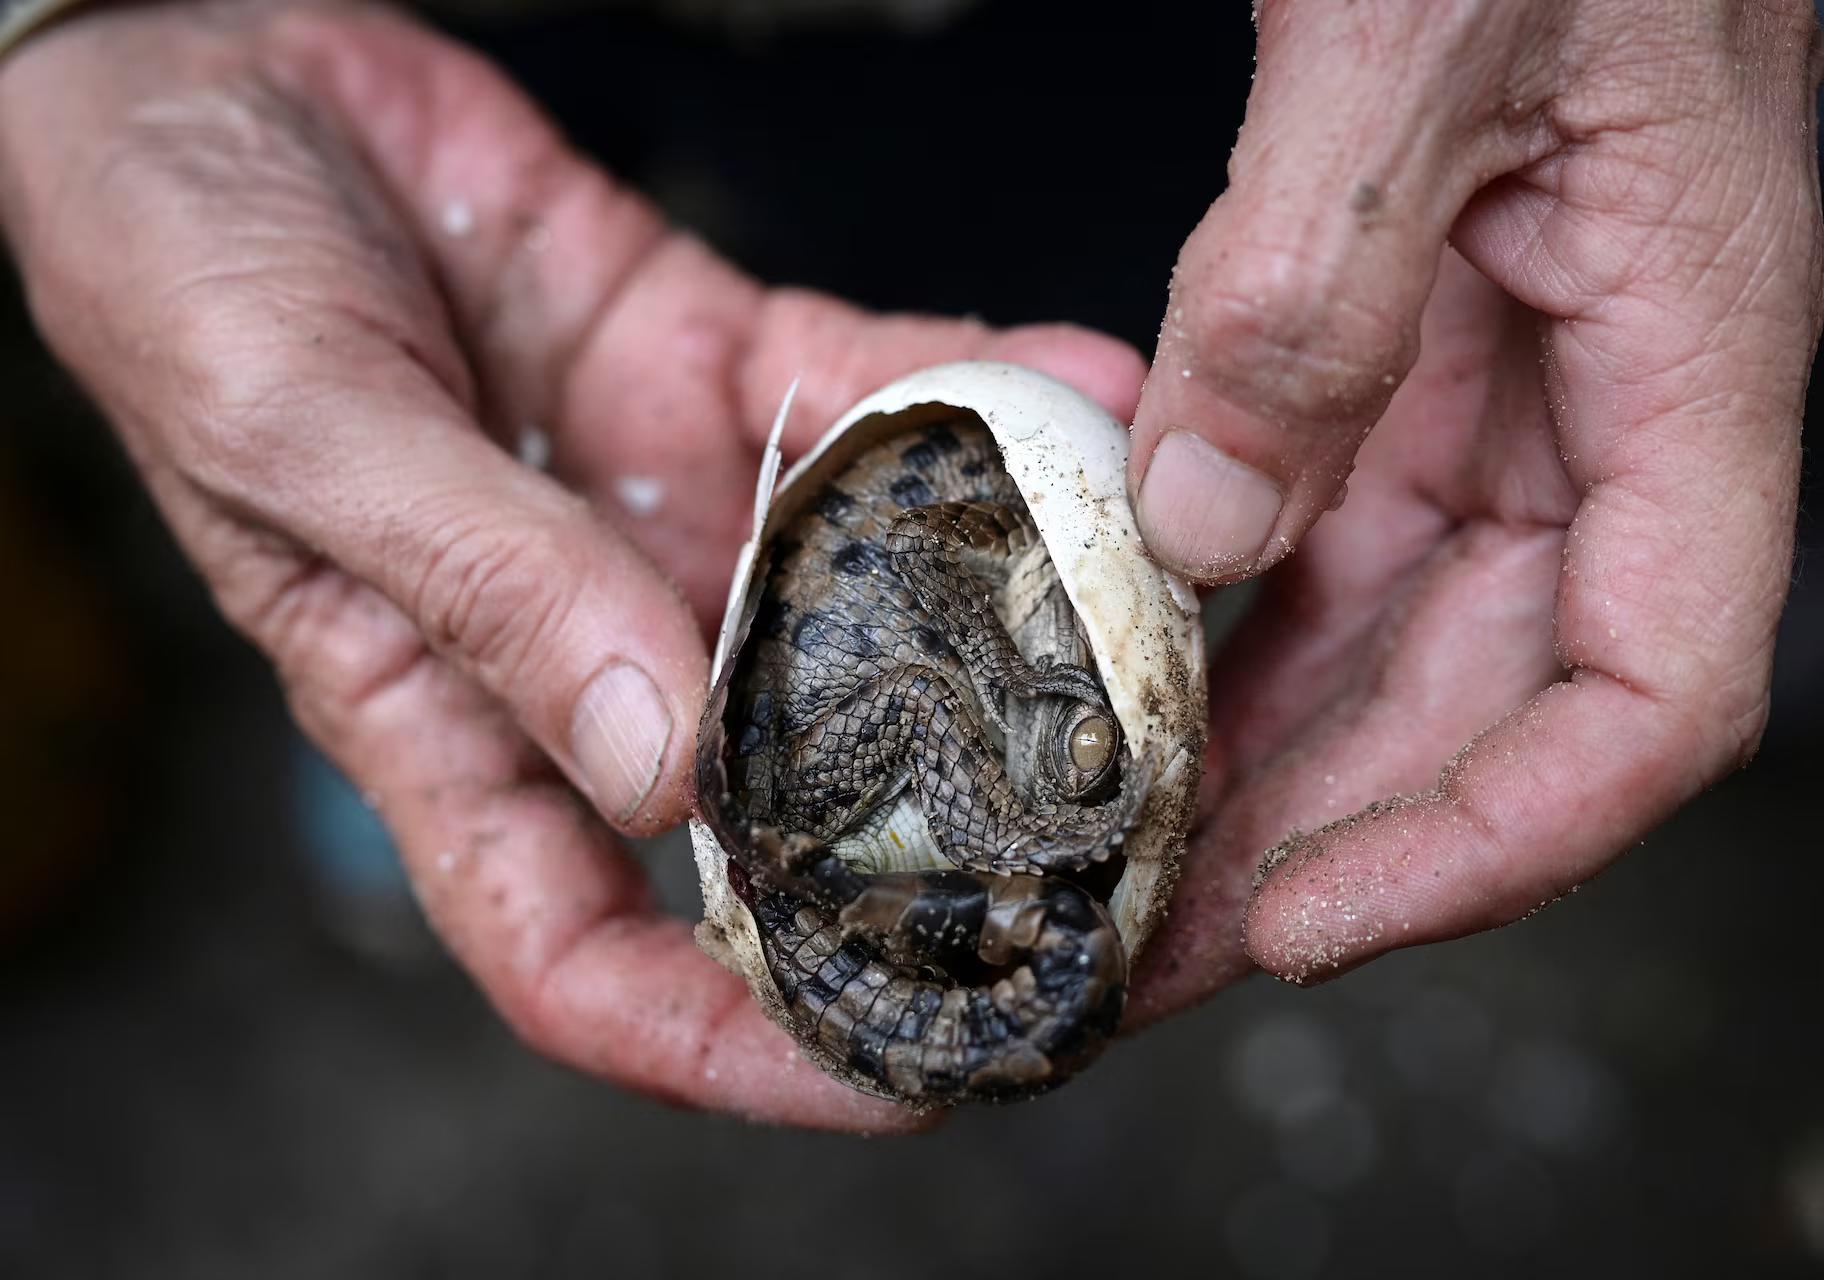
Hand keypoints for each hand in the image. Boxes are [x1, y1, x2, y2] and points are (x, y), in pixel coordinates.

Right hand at [0, 0, 1143, 1125]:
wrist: (219, 64)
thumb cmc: (183, 263)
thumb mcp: (303, 434)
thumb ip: (486, 588)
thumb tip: (659, 765)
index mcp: (446, 715)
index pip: (587, 954)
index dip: (729, 1044)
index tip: (896, 1077)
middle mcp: (587, 641)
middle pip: (780, 808)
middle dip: (940, 854)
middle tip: (1114, 864)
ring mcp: (670, 513)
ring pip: (866, 604)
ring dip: (1008, 611)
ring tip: (1156, 611)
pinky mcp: (719, 375)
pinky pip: (874, 400)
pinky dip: (980, 394)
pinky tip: (1091, 388)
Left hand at [1123, 0, 1823, 1015]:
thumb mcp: (1413, 33)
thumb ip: (1314, 281)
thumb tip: (1206, 525)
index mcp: (1685, 361)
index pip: (1651, 696)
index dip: (1493, 841)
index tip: (1306, 921)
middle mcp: (1603, 417)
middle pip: (1487, 715)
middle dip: (1322, 855)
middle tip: (1135, 957)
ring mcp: (1498, 401)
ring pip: (1395, 656)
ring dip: (1257, 782)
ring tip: (1103, 884)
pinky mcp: (1396, 368)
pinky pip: (1321, 552)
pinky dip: (1222, 645)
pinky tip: (1113, 707)